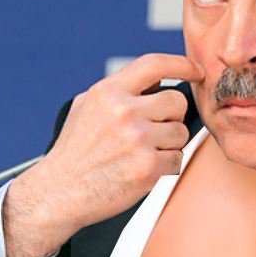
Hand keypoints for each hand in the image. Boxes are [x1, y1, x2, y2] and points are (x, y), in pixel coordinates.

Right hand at [2, 53, 204, 256]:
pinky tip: (142, 169)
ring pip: (180, 133)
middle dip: (170, 116)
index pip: (155, 64)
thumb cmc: (75, 150)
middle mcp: (124, 112)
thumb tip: (158, 80)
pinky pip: (177, 159)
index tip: (196, 71)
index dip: (182, 64)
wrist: (59, 192)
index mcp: (109, 92)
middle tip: (152, 130)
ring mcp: (138, 141)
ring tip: (141, 152)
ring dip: (168, 144)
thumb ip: (120, 90)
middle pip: (177, 102)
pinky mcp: (148, 168)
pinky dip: (165, 166)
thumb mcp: (87, 107)